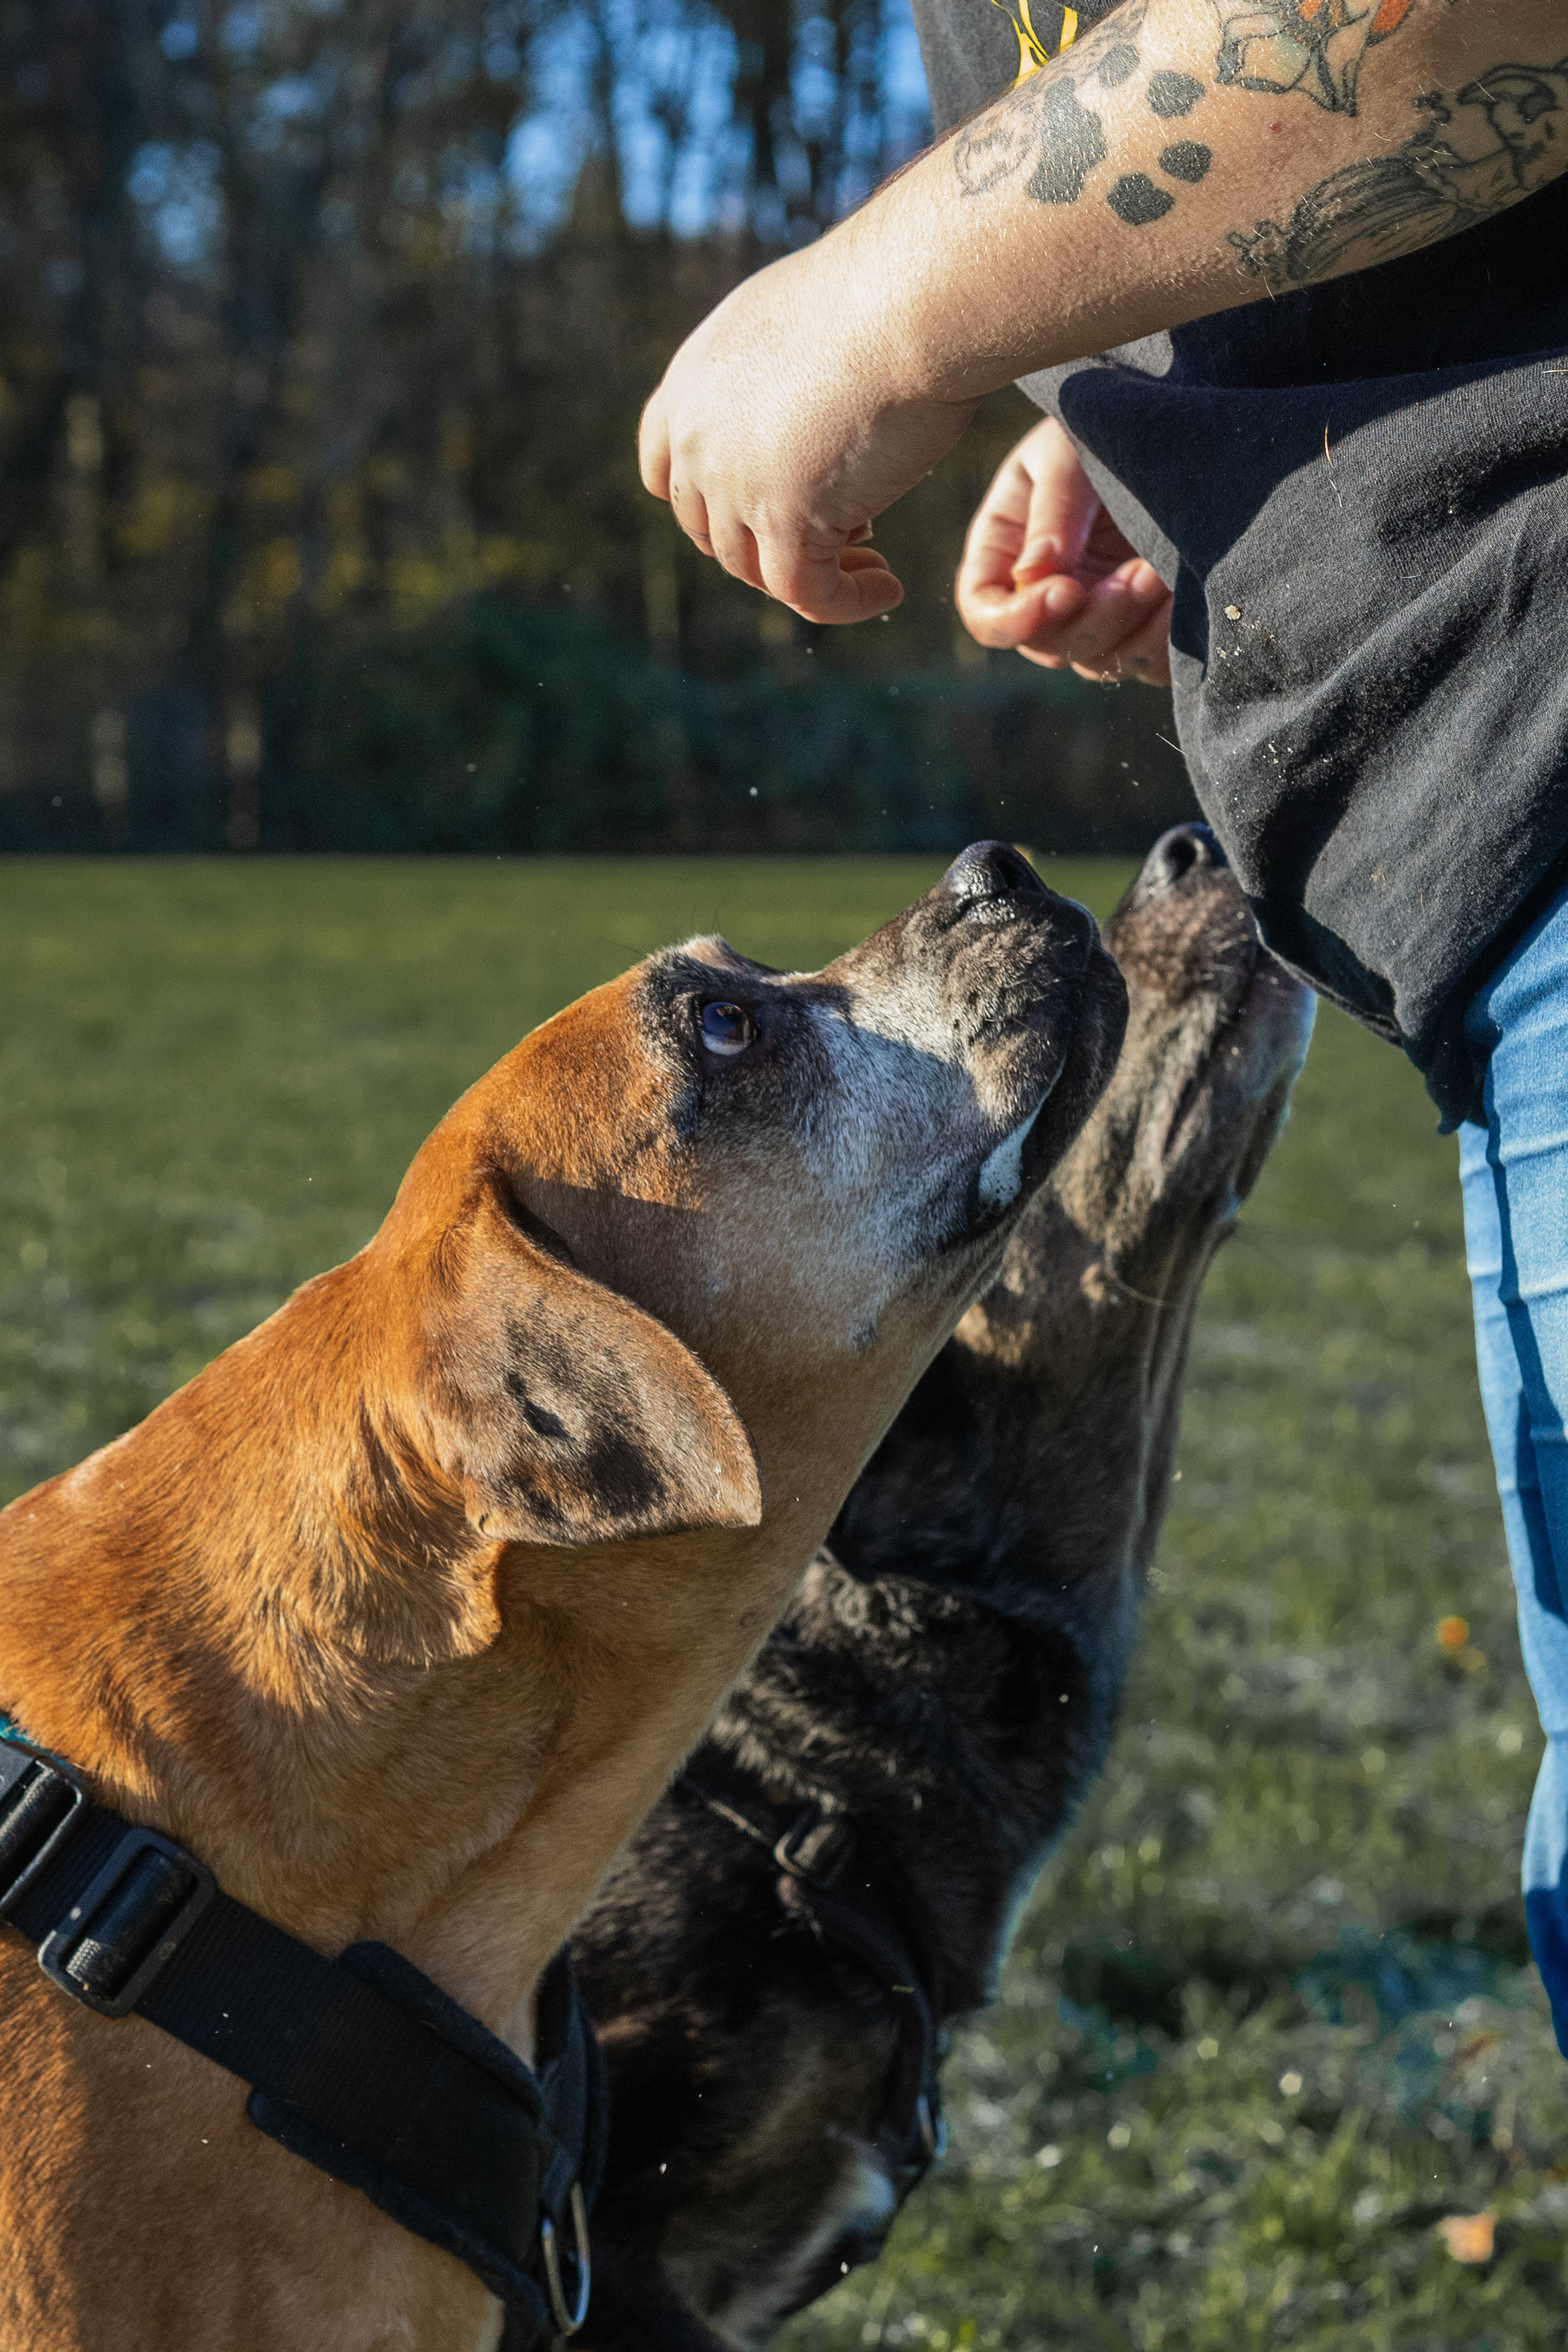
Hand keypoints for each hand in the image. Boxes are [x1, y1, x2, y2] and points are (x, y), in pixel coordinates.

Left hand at [638, 234, 979, 625]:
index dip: (707, 505)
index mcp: (692, 384)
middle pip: (713, 531)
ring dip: (813, 576)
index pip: (665, 470)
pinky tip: (887, 590)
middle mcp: (699, 437)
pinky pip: (806, 594)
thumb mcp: (798, 328)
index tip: (760, 513)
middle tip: (842, 532)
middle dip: (767, 544)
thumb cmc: (881, 295)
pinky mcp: (784, 520)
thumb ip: (779, 379)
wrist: (907, 298)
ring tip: (872, 566)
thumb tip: (807, 420)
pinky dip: (845, 603)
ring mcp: (734, 484)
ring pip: (755, 569)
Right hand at [955, 417, 1172, 685]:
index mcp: (1004, 548)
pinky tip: (1185, 598)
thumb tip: (1033, 578)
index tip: (1066, 589)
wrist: (1173, 413)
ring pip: (1097, 660)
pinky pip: (1147, 661)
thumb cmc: (1103, 420)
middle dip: (1093, 618)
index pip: (985, 611)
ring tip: (1164, 573)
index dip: (1016, 619)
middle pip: (1047, 645)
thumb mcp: (1068, 451)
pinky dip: (1166, 640)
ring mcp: (1093, 612)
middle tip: (1138, 573)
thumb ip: (1053, 511)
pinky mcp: (1142, 622)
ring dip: (1133, 629)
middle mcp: (1042, 591)